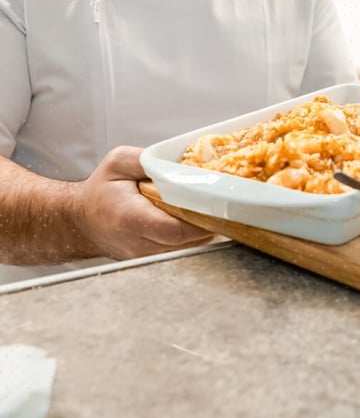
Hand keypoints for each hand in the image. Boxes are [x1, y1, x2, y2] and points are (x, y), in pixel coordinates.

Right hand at [77, 146, 213, 259]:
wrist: (79, 219)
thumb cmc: (99, 190)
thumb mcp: (118, 162)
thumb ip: (146, 158)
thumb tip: (176, 160)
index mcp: (130, 218)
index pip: (175, 230)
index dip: (199, 220)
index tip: (215, 205)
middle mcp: (137, 243)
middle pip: (185, 241)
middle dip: (207, 223)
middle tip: (222, 203)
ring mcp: (143, 255)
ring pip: (185, 248)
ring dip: (202, 230)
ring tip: (213, 209)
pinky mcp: (149, 258)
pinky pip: (179, 250)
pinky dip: (192, 236)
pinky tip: (198, 219)